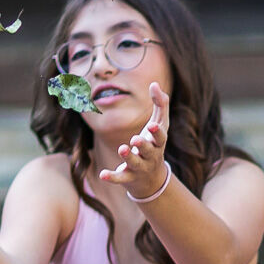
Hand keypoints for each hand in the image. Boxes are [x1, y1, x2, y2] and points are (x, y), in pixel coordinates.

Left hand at [97, 83, 170, 197]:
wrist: (151, 180)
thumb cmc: (154, 145)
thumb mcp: (159, 126)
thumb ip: (160, 105)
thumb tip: (154, 83)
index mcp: (158, 143)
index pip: (161, 138)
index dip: (157, 132)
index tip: (153, 126)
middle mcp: (151, 156)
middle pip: (149, 151)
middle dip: (143, 145)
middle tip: (135, 139)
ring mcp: (140, 168)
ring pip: (135, 163)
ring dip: (128, 157)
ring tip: (122, 148)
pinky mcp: (128, 178)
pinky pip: (120, 178)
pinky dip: (112, 177)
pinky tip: (102, 174)